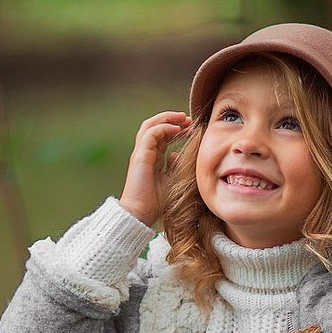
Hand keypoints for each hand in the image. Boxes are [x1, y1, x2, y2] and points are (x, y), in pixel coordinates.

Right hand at [118, 111, 190, 225]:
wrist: (140, 214)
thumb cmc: (155, 203)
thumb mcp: (171, 181)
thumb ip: (174, 167)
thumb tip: (178, 155)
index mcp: (151, 158)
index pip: (162, 136)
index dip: (176, 128)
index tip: (191, 127)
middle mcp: (145, 153)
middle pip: (155, 126)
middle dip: (172, 119)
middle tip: (188, 118)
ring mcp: (141, 154)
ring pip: (150, 126)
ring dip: (167, 119)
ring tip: (182, 118)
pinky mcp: (140, 156)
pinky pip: (150, 134)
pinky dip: (164, 128)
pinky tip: (177, 129)